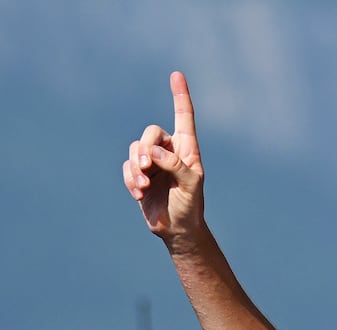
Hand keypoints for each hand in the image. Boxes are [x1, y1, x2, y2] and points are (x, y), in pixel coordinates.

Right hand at [123, 71, 204, 244]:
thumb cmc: (190, 205)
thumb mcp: (190, 185)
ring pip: (135, 149)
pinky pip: (127, 167)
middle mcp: (169, 151)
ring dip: (136, 168)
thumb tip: (153, 152)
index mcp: (187, 149)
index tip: (176, 75)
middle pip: (150, 133)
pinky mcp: (138, 175)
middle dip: (145, 148)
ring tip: (142, 187)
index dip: (180, 96)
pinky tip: (138, 194)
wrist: (177, 228)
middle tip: (146, 167)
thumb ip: (176, 165)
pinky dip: (130, 179)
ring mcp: (152, 163)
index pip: (184, 117)